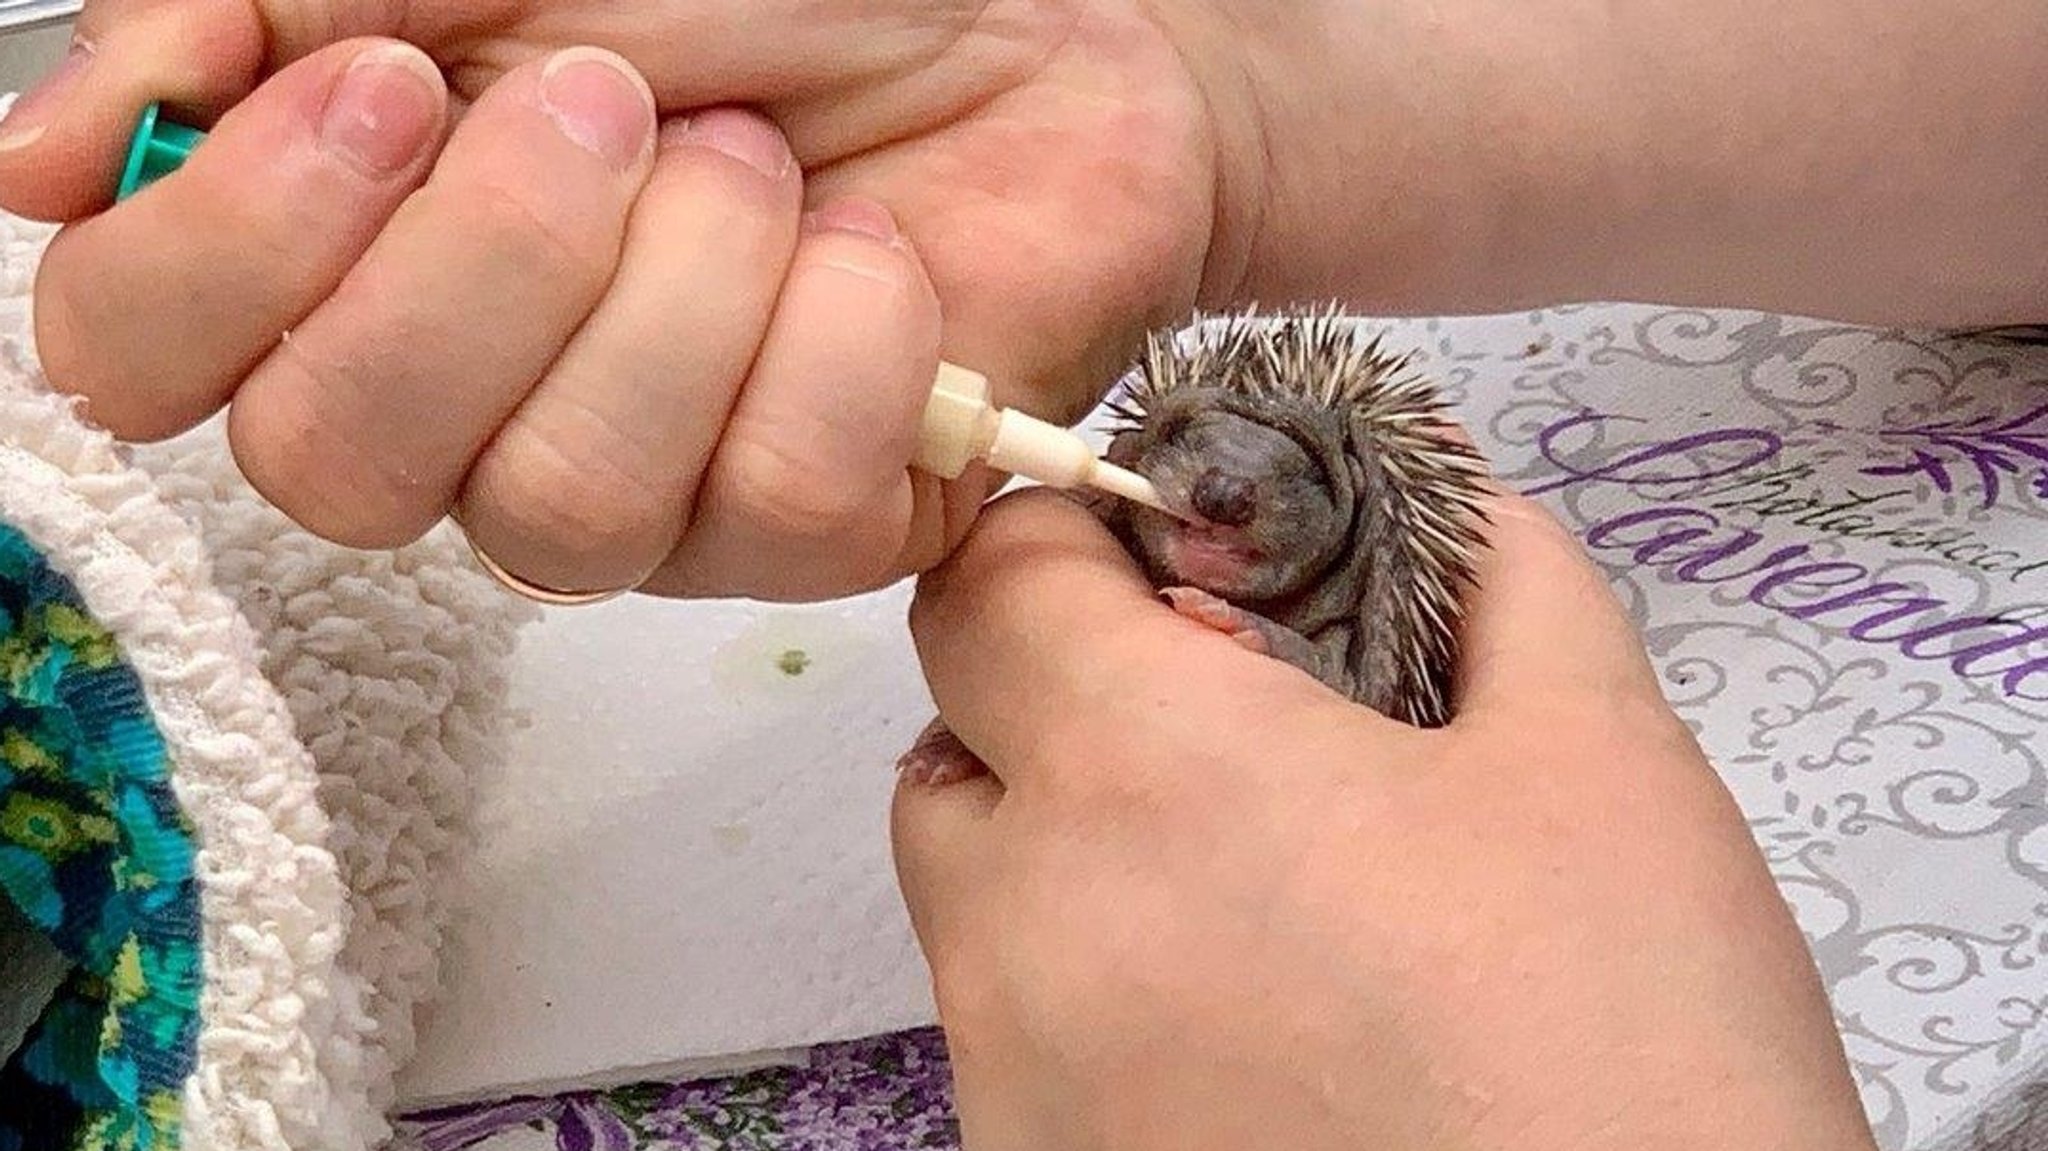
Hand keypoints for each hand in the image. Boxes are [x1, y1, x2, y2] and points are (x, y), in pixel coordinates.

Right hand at [0, 2, 1233, 598]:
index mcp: (353, 263)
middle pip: (338, 463)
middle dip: (492, 259)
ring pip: (563, 500)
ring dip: (683, 283)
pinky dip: (835, 328)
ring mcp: (638, 495)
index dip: (232, 249)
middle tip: (614, 99)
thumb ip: (252, 25)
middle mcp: (467, 410)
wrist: (1019, 21)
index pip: (140, 359)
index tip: (379, 94)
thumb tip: (37, 159)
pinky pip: (767, 495)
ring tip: (763, 169)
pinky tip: (870, 257)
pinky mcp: (803, 533)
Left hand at [891, 486, 1879, 1150]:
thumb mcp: (1603, 762)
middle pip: (954, 745)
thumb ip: (1502, 581)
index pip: (990, 582)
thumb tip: (1447, 490)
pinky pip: (1012, 1039)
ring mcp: (1012, 1081)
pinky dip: (1090, 996)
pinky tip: (1252, 1038)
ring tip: (1257, 902)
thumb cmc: (1626, 1039)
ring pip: (973, 903)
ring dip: (1070, 858)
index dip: (1070, 545)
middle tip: (1228, 738)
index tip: (1172, 568)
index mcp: (1145, 773)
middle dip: (1059, 705)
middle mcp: (1026, 926)